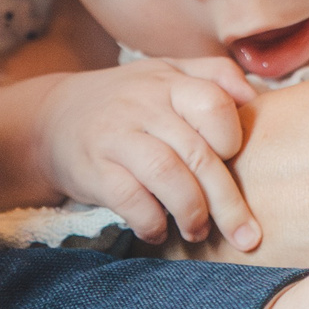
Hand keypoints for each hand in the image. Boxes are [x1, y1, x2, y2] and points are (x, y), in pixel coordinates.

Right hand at [34, 56, 259, 247]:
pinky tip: (157, 232)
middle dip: (228, 202)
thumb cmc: (126, 102)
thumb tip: (256, 98)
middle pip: (199, 154)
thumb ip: (213, 76)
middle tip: (246, 235)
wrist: (52, 118)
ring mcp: (117, 136)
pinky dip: (151, 223)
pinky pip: (131, 200)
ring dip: (192, 213)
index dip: (232, 137)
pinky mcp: (94, 169)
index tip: (231, 162)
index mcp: (169, 82)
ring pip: (168, 175)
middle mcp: (144, 105)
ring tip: (198, 231)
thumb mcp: (165, 73)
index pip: (214, 103)